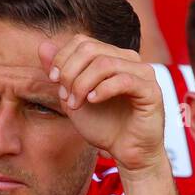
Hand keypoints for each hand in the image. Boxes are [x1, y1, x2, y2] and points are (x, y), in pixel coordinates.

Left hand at [39, 35, 166, 176]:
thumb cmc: (104, 126)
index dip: (63, 59)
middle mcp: (129, 60)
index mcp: (112, 57)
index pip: (82, 42)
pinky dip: (102, 90)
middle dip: (70, 73)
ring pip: (104, 63)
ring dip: (82, 84)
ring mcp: (143, 73)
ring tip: (76, 104)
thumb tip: (43, 46)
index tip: (54, 82)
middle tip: (65, 96)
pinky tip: (92, 101)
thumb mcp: (73, 98)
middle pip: (90, 49)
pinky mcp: (151, 90)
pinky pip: (124, 80)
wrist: (127, 153)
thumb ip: (60, 73)